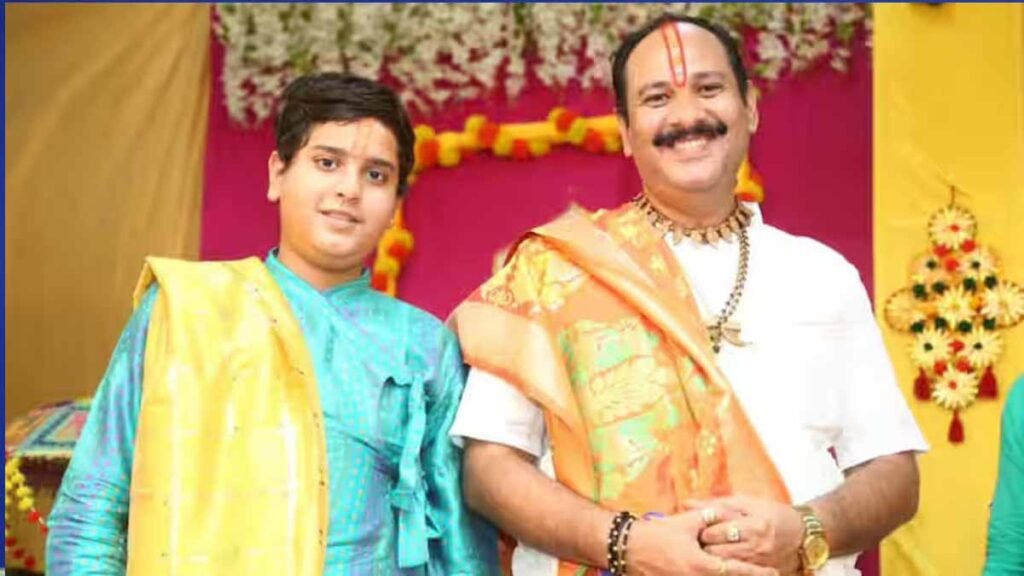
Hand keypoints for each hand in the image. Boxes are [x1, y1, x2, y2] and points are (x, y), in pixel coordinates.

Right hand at [626, 510, 779, 575]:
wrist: (627, 547)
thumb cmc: (656, 533)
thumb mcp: (685, 522)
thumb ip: (708, 518)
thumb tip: (725, 514)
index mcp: (700, 565)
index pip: (735, 570)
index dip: (756, 572)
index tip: (773, 571)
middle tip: (765, 572)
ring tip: (743, 571)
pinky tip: (713, 572)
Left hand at [687, 496, 803, 573]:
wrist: (802, 535)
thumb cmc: (771, 513)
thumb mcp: (747, 503)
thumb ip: (717, 504)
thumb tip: (687, 502)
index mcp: (754, 525)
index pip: (719, 531)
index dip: (702, 530)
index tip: (695, 528)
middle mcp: (757, 546)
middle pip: (719, 552)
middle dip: (703, 547)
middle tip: (693, 542)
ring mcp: (759, 562)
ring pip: (724, 566)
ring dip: (710, 559)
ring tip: (702, 551)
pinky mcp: (761, 572)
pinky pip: (736, 573)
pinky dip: (723, 568)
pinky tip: (716, 562)